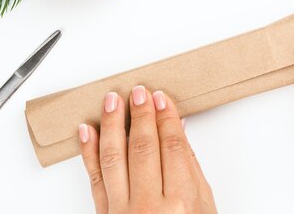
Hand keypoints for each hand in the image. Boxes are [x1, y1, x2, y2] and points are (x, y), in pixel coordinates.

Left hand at [78, 86, 217, 213]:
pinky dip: (88, 152)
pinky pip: (93, 178)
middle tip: (138, 91)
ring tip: (112, 100)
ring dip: (112, 125)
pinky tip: (88, 130)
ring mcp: (122, 211)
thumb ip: (191, 170)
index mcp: (180, 204)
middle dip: (141, 115)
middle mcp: (149, 207)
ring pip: (114, 157)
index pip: (172, 148)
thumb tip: (178, 133)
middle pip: (144, 148)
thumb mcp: (205, 210)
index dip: (167, 119)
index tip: (162, 99)